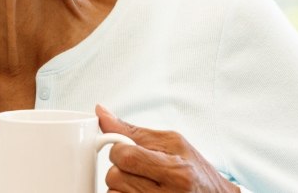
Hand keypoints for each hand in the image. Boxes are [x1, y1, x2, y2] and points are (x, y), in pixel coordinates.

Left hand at [96, 105, 239, 192]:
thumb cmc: (195, 171)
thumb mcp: (173, 144)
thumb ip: (135, 132)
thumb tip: (102, 114)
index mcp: (177, 171)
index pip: (126, 156)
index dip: (118, 150)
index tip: (123, 149)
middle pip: (115, 177)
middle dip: (119, 168)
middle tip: (136, 168)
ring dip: (120, 186)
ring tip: (141, 183)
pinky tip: (139, 192)